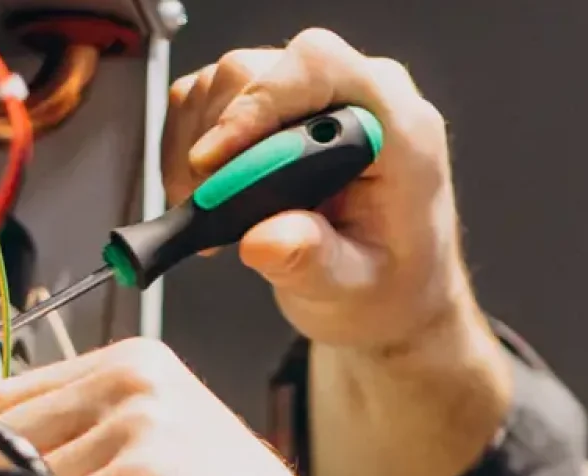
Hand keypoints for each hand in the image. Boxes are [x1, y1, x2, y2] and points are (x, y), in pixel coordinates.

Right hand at [163, 27, 475, 357]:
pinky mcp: (274, 104)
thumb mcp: (356, 290)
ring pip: (225, 82)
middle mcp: (356, 94)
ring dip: (198, 147)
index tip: (217, 161)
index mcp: (398, 127)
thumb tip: (262, 240)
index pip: (320, 69)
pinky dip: (188, 146)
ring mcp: (311, 94)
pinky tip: (205, 195)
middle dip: (219, 138)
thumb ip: (313, 262)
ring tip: (209, 212)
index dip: (260, 103)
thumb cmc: (387, 286)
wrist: (390, 293)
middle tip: (207, 207)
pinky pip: (209, 98)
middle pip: (259, 71)